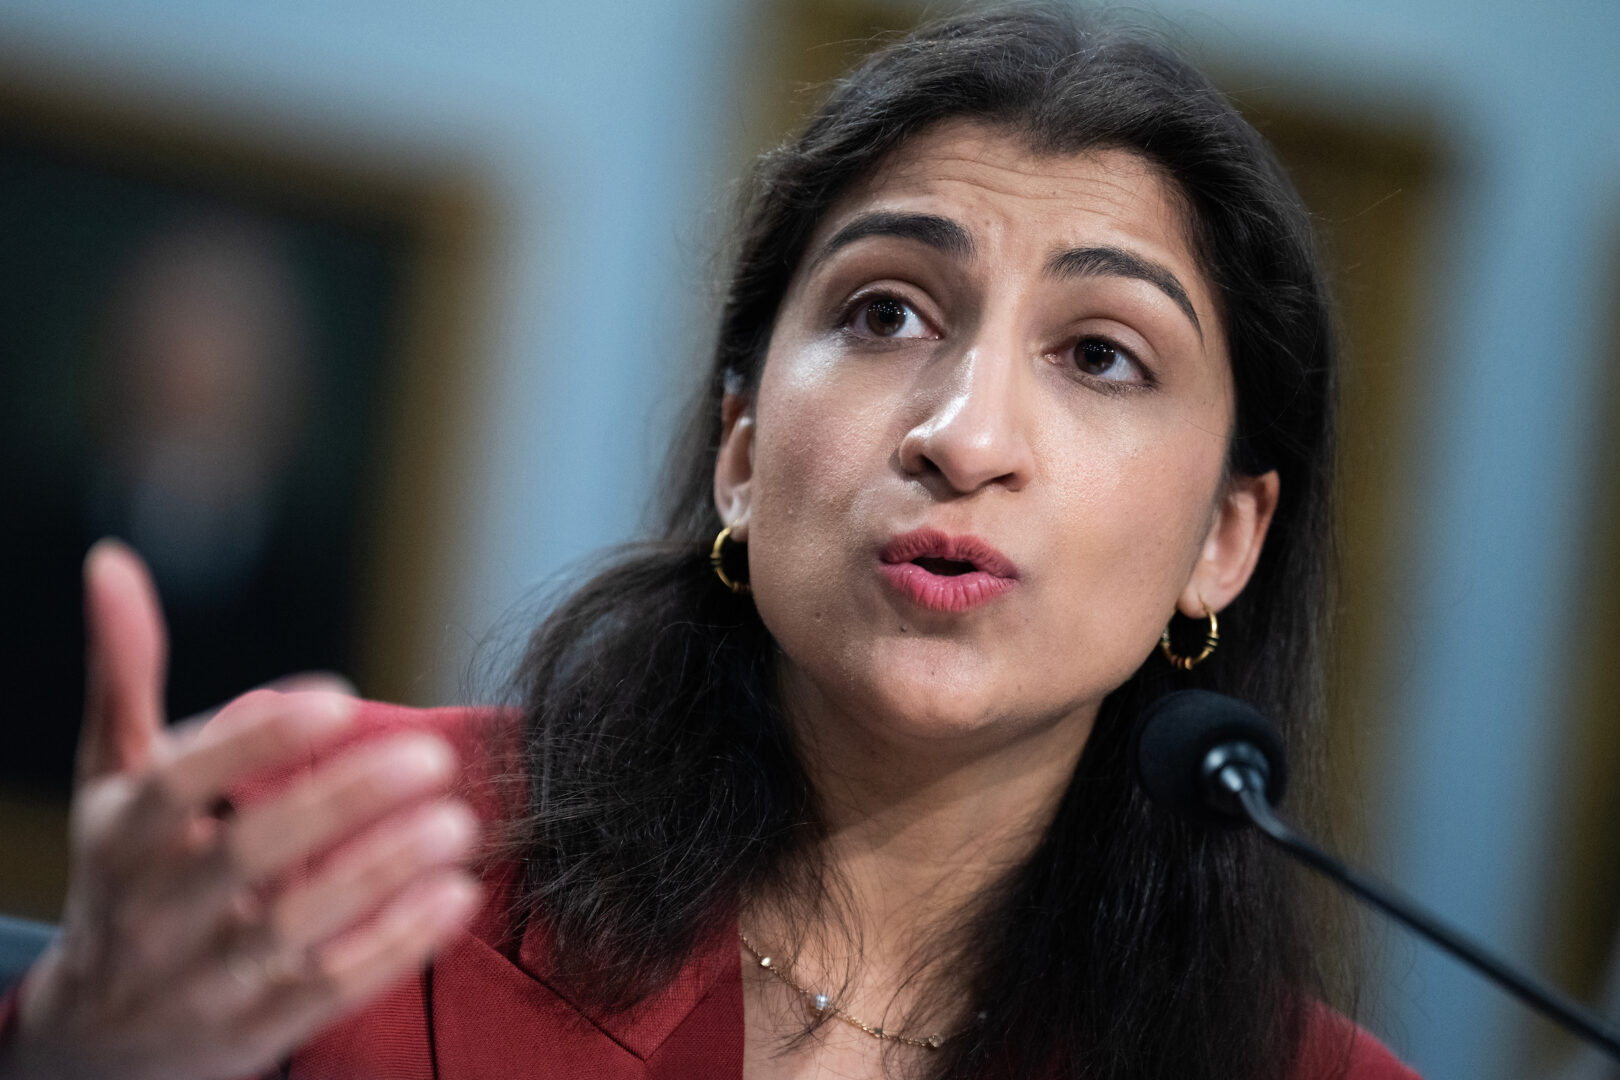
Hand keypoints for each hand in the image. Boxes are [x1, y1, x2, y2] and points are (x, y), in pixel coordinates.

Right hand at [1, 541, 481, 1079]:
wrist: (98, 1033)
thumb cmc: (127, 868)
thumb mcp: (113, 776)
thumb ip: (126, 674)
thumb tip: (112, 563)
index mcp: (121, 832)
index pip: (179, 783)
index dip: (255, 742)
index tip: (339, 697)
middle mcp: (153, 909)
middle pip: (248, 854)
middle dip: (341, 804)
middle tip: (432, 757)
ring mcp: (202, 978)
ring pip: (294, 927)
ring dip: (381, 874)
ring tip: (458, 825)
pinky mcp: (254, 1028)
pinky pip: (329, 989)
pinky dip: (395, 946)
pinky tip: (459, 897)